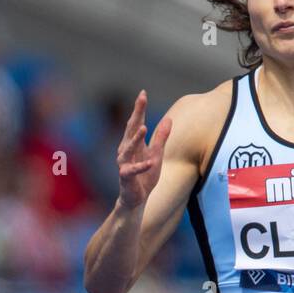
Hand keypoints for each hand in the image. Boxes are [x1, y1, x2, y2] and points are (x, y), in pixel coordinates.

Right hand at [117, 90, 171, 209]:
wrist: (136, 199)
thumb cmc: (145, 176)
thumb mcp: (157, 154)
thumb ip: (161, 138)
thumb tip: (169, 119)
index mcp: (134, 143)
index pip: (136, 122)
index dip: (139, 108)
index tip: (143, 93)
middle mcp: (126, 150)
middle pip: (131, 129)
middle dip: (136, 113)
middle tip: (141, 99)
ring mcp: (124, 164)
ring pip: (128, 148)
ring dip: (135, 138)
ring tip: (142, 127)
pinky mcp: (125, 178)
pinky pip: (132, 171)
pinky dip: (141, 167)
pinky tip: (149, 162)